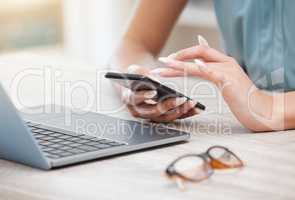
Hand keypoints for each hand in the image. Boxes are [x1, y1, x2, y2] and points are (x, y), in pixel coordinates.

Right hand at [119, 65, 198, 121]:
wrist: (137, 84)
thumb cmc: (136, 76)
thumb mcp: (134, 70)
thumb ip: (140, 73)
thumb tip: (154, 80)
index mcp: (130, 99)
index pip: (135, 99)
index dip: (144, 96)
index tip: (154, 91)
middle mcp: (140, 111)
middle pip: (154, 111)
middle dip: (168, 105)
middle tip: (180, 99)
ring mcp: (152, 116)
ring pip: (166, 117)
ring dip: (180, 111)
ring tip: (191, 103)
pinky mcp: (162, 117)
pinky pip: (175, 117)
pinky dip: (186, 113)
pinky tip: (195, 108)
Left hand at [152, 45, 273, 130]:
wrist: (262, 110)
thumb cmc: (243, 100)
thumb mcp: (227, 83)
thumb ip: (214, 73)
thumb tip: (200, 64)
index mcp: (224, 63)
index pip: (200, 52)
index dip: (184, 54)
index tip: (169, 61)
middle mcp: (225, 63)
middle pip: (198, 53)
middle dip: (177, 56)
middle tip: (160, 62)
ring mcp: (228, 71)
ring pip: (200, 63)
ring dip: (180, 64)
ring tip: (165, 64)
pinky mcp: (230, 81)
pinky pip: (214, 72)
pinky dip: (204, 68)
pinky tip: (194, 65)